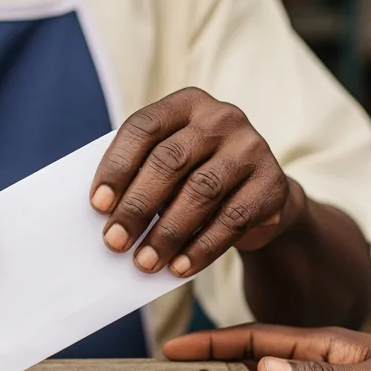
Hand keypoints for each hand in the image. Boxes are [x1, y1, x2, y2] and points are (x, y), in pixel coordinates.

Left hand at [90, 89, 301, 278]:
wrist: (257, 196)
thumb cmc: (194, 177)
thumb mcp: (169, 166)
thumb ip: (140, 176)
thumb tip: (107, 216)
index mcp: (186, 103)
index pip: (144, 128)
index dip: (117, 167)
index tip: (97, 205)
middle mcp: (221, 118)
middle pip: (170, 160)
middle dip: (137, 205)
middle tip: (114, 241)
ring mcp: (251, 147)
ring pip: (201, 191)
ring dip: (167, 232)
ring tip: (144, 261)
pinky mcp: (273, 183)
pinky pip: (232, 219)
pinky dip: (202, 247)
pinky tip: (179, 267)